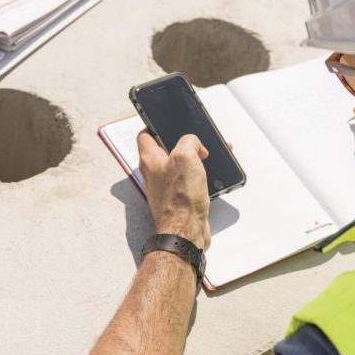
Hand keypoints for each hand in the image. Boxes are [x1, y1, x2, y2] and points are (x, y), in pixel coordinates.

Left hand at [137, 131, 210, 249]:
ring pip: (179, 167)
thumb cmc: (180, 199)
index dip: (154, 126)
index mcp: (150, 160)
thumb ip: (189, 142)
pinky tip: (210, 177)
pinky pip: (188, 183)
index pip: (144, 135)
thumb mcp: (186, 157)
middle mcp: (155, 174)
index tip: (164, 122)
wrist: (185, 232)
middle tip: (194, 141)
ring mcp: (166, 188)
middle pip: (164, 151)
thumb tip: (195, 144)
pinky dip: (199, 177)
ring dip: (193, 160)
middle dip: (181, 144)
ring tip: (207, 157)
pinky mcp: (179, 200)